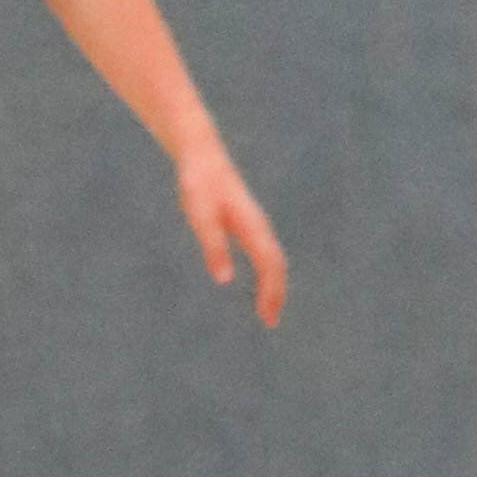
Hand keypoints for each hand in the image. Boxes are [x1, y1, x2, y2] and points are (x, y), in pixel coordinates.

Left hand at [175, 133, 287, 327]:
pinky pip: (265, 254)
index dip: (271, 292)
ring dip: (274, 286)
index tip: (267, 318)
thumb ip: (214, 247)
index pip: (270, 265)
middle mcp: (259, 227)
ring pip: (273, 259)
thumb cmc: (199, 184)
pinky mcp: (247, 224)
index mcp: (252, 227)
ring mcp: (256, 225)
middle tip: (270, 322)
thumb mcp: (201, 216)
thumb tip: (225, 281)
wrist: (202, 155)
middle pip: (277, 265)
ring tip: (267, 310)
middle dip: (276, 294)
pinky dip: (267, 274)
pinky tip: (260, 284)